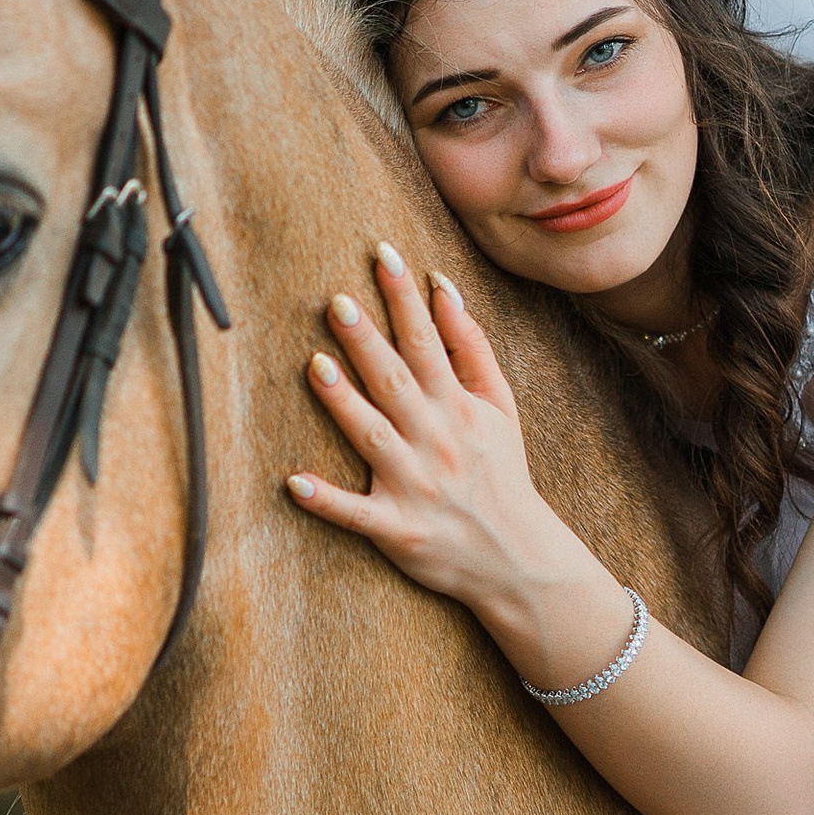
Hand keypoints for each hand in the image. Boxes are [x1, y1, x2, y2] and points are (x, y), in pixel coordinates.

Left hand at [289, 246, 564, 613]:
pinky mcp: (396, 529)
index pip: (427, 342)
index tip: (383, 256)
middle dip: (367, 341)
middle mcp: (436, 441)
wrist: (519, 558)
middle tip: (337, 302)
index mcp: (459, 408)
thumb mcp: (501, 406)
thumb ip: (471, 348)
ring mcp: (414, 486)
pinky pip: (356, 514)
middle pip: (396, 382)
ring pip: (374, 437)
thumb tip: (444, 288)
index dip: (403, 298)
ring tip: (316, 366)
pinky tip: (294, 483)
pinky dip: (327, 501)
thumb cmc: (501, 473)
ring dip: (344, 403)